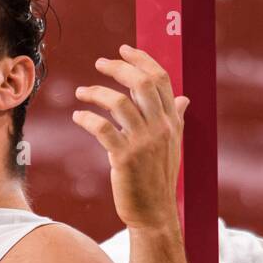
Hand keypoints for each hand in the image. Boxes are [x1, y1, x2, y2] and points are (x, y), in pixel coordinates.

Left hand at [72, 44, 189, 230]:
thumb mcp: (173, 145)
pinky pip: (103, 129)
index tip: (124, 50)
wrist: (154, 213)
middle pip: (141, 84)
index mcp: (173, 121)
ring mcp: (144, 142)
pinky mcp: (125, 158)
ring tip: (81, 92)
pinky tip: (78, 117)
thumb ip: (177, 119)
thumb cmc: (159, 178)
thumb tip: (184, 99)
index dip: (142, 60)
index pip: (160, 79)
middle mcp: (161, 128)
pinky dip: (87, 119)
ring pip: (119, 103)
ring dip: (96, 93)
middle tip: (100, 63)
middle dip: (119, 68)